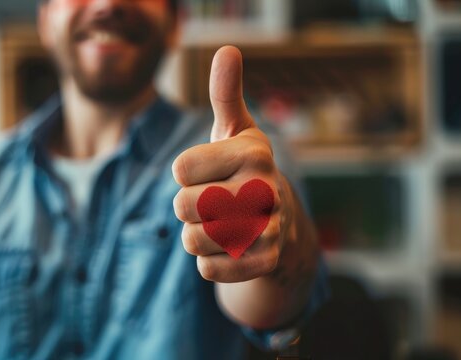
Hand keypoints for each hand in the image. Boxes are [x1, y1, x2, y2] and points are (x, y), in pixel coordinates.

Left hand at [172, 46, 296, 283]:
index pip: (180, 170)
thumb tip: (227, 49)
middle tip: (210, 200)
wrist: (280, 220)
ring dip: (196, 234)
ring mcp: (270, 231)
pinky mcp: (265, 263)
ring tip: (219, 223)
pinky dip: (208, 261)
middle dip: (186, 206)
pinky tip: (227, 247)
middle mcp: (267, 190)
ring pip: (192, 241)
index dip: (185, 173)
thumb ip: (225, 93)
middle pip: (183, 206)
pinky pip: (207, 270)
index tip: (206, 170)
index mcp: (255, 154)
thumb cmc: (243, 169)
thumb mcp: (235, 129)